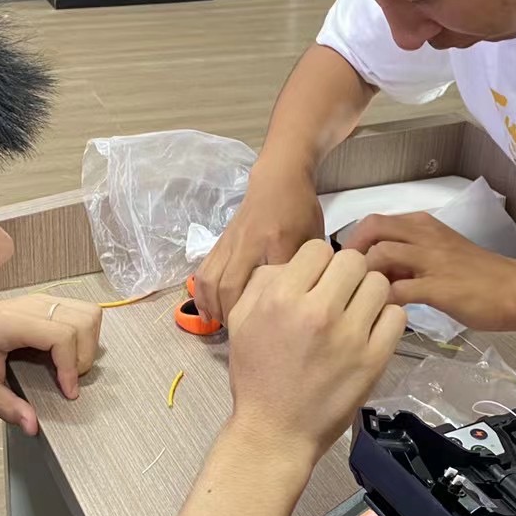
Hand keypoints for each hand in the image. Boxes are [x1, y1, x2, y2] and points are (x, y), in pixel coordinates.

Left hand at [0, 295, 101, 434]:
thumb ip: (5, 406)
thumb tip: (32, 426)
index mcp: (10, 323)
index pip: (61, 335)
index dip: (72, 366)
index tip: (68, 392)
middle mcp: (30, 305)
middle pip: (83, 321)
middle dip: (84, 356)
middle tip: (69, 380)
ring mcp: (40, 299)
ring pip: (87, 312)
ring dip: (88, 342)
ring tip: (71, 366)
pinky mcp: (45, 301)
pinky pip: (79, 310)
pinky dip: (84, 333)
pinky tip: (67, 352)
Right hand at [195, 167, 324, 322]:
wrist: (278, 179)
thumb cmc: (300, 211)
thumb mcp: (313, 238)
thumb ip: (310, 269)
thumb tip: (303, 303)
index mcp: (277, 241)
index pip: (267, 283)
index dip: (264, 312)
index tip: (270, 333)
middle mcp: (248, 243)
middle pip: (228, 286)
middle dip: (231, 316)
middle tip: (242, 336)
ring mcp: (230, 243)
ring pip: (210, 280)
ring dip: (212, 307)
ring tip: (222, 326)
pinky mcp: (220, 243)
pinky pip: (203, 272)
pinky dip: (202, 295)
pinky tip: (208, 311)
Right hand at [226, 240, 405, 463]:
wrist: (275, 432)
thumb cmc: (256, 377)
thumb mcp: (241, 321)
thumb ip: (263, 282)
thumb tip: (295, 264)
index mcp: (282, 298)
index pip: (318, 249)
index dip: (317, 262)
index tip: (316, 282)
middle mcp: (318, 310)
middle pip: (352, 260)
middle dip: (346, 273)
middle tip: (339, 294)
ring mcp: (349, 335)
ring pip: (378, 284)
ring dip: (368, 293)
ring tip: (356, 313)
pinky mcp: (374, 359)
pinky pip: (396, 316)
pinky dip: (386, 319)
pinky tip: (370, 331)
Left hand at [343, 212, 515, 331]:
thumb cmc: (478, 276)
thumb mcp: (439, 254)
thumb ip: (408, 258)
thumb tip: (375, 271)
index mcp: (423, 225)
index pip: (374, 221)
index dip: (354, 242)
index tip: (346, 266)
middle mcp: (424, 235)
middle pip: (371, 228)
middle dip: (351, 253)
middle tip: (344, 279)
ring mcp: (431, 260)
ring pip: (380, 255)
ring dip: (364, 276)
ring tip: (362, 298)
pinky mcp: (438, 288)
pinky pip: (396, 290)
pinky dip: (382, 301)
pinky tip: (381, 314)